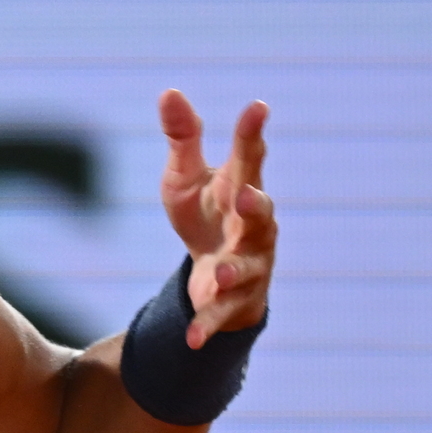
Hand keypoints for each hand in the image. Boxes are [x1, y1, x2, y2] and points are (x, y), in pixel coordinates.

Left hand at [158, 89, 274, 346]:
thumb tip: (169, 92)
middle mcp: (254, 227)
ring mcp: (249, 267)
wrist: (214, 272)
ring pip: (248, 269)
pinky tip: (192, 340)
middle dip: (258, 206)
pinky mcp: (233, 303)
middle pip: (262, 215)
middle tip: (249, 195)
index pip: (250, 157)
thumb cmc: (205, 213)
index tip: (256, 107)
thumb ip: (182, 139)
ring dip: (235, 271)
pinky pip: (221, 315)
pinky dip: (207, 327)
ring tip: (220, 273)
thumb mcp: (185, 176)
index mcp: (242, 188)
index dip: (253, 133)